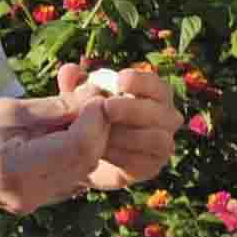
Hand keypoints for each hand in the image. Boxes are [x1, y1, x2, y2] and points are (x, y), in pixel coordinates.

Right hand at [0, 95, 110, 213]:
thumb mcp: (6, 110)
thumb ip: (52, 108)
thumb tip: (92, 99)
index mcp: (19, 168)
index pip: (78, 146)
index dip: (95, 121)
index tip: (96, 98)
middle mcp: (30, 192)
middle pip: (85, 161)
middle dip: (97, 131)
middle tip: (92, 104)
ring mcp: (32, 202)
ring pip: (82, 172)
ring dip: (87, 143)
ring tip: (77, 117)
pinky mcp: (32, 202)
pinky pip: (68, 179)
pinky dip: (74, 157)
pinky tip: (63, 136)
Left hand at [57, 62, 181, 190]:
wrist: (87, 155)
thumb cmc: (89, 116)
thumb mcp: (77, 99)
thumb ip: (74, 84)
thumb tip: (70, 71)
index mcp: (153, 94)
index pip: (156, 84)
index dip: (141, 81)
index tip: (120, 80)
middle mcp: (165, 117)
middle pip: (160, 112)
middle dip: (133, 108)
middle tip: (107, 106)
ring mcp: (162, 143)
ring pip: (156, 139)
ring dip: (126, 135)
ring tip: (98, 132)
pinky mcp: (152, 166)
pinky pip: (144, 161)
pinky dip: (122, 155)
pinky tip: (100, 151)